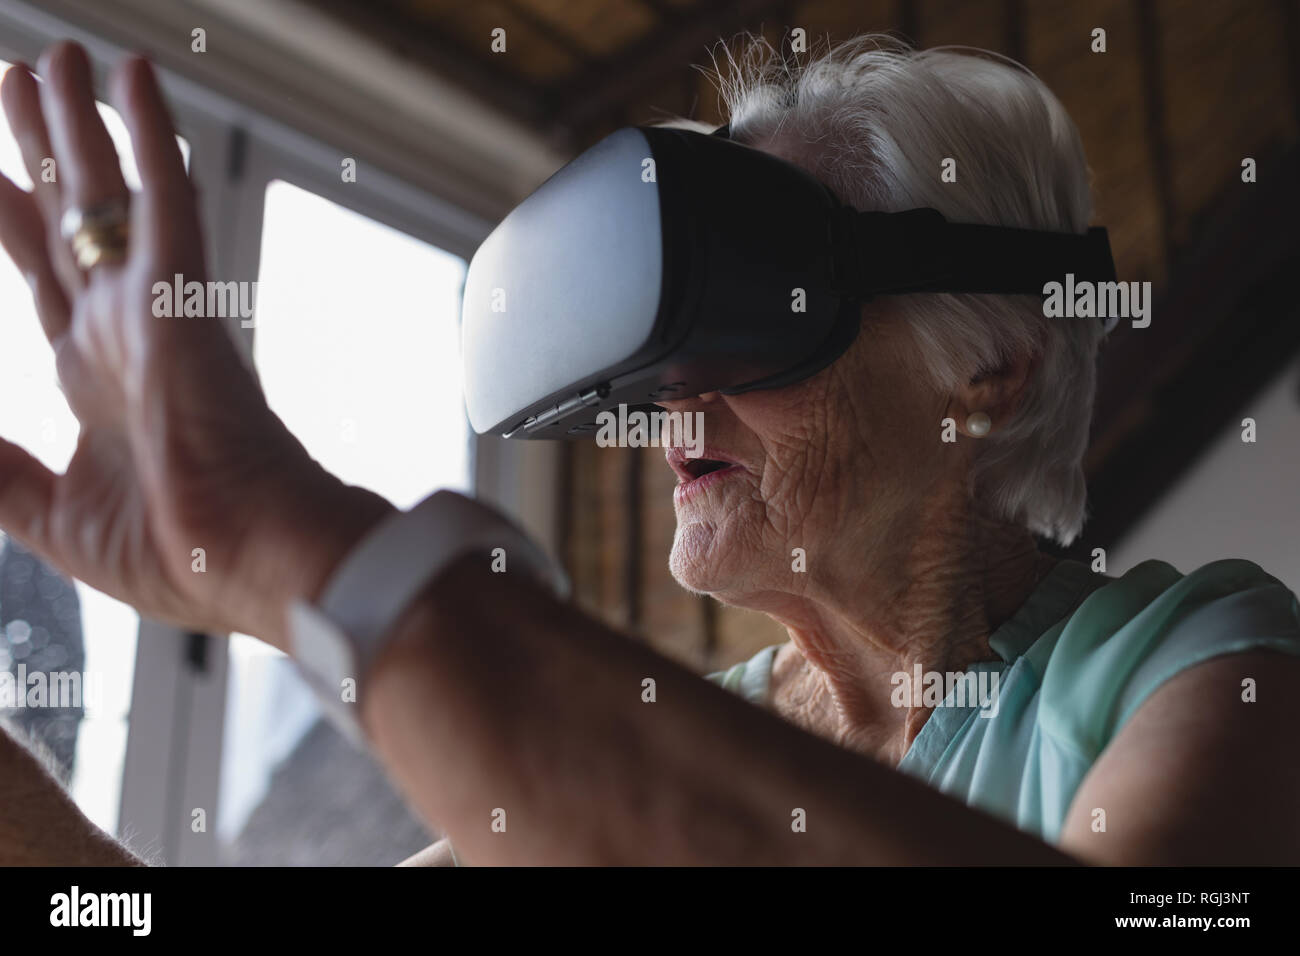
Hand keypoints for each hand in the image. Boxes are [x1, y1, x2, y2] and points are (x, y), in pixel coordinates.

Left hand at [0, 45, 390, 649]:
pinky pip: (165, 197)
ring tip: (56, 60)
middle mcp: (124, 330)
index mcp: (98, 379)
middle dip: (41, 153)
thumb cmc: (181, 555)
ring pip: (110, 193)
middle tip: (21, 82)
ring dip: (80, 125)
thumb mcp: (48, 517)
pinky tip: (133, 77)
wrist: (253, 560)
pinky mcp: (183, 295)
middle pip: (72, 220)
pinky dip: (148, 135)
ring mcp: (154, 308)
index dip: (13, 223)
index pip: (48, 279)